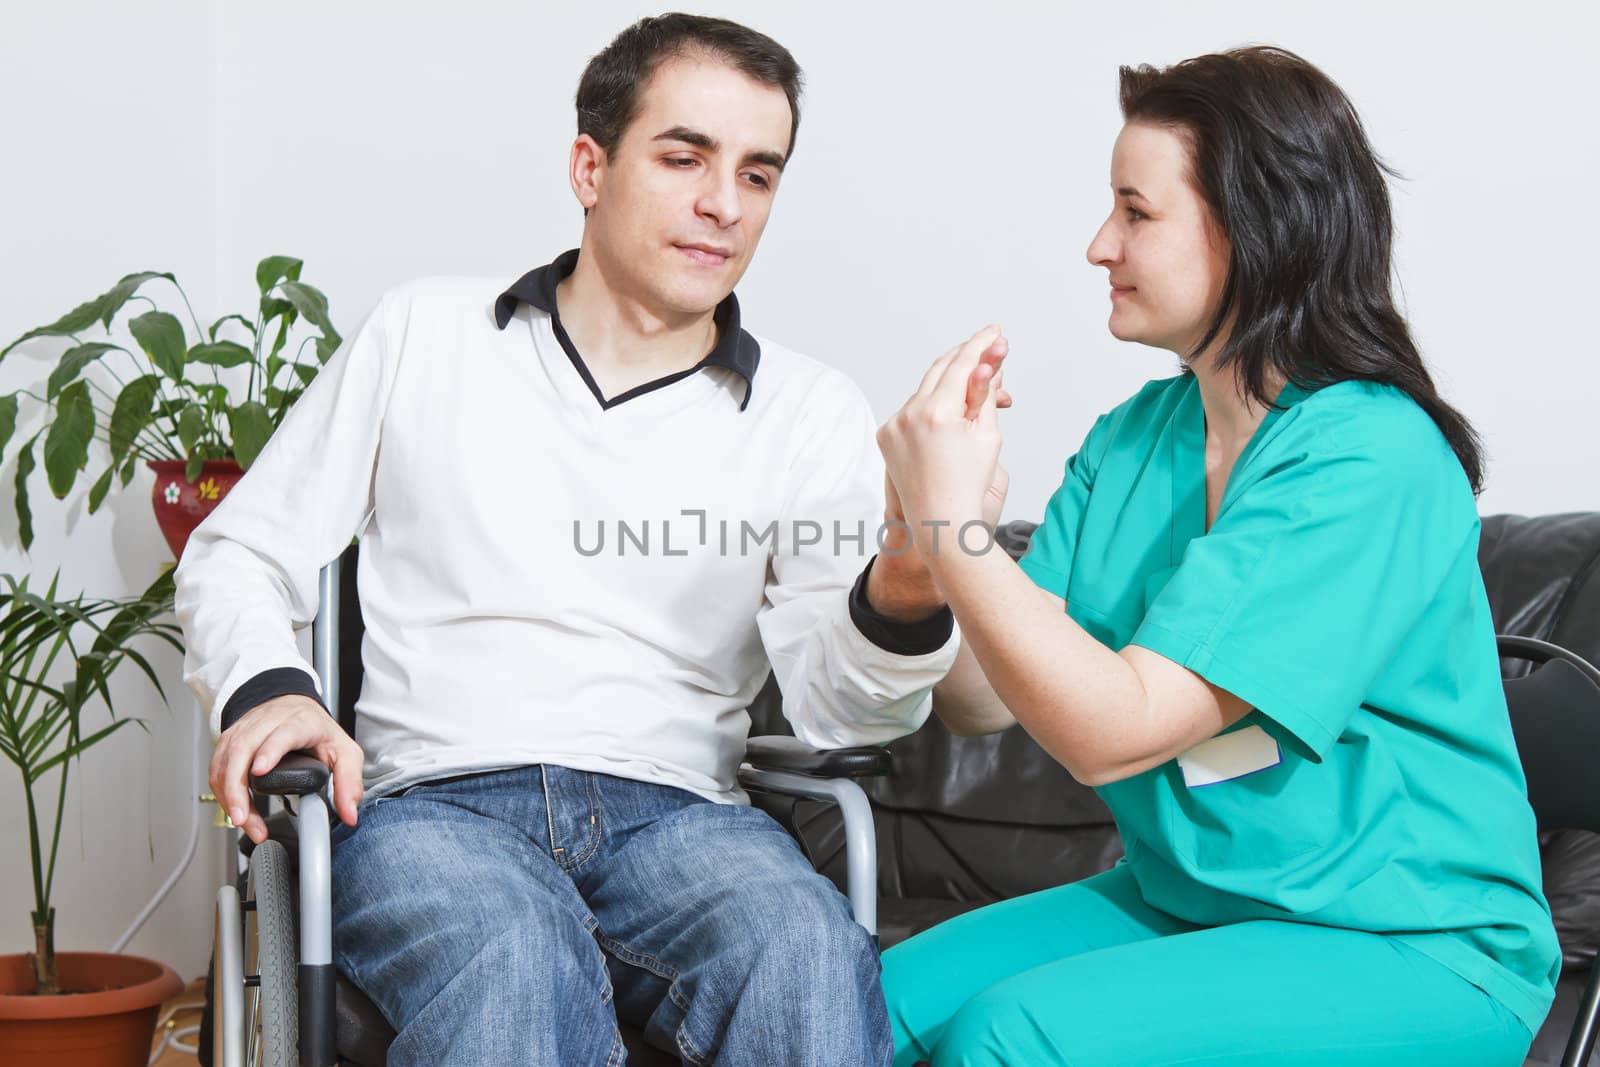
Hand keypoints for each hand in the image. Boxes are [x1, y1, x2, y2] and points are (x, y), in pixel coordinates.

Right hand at [209, 694, 363, 843]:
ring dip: (228, 795)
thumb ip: (349, 782)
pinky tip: (235, 810)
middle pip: (243, 750)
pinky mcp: (229, 740)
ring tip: (243, 822)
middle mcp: (267, 722)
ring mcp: (244, 730)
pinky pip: (217, 768)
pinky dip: (222, 792)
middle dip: (237, 788)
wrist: (293, 706)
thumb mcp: (345, 752)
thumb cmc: (317, 730)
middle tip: (243, 818)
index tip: (260, 771)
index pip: (282, 733)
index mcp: (300, 722)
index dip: (270, 751)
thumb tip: (349, 813)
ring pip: (225, 761)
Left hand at [878, 325, 1010, 558]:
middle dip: (966, 356)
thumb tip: (984, 362)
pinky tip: (952, 410)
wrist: (940, 521)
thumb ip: (983, 393)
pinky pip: (912, 410)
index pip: (962, 364)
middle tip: (989, 346)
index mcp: (937, 413)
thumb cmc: (968, 483)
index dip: (981, 344)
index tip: (995, 332)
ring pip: (926, 390)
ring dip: (951, 383)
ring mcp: (893, 425)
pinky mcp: (885, 436)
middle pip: (940, 369)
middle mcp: (909, 415)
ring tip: (979, 385)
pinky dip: (932, 405)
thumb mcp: (986, 434)